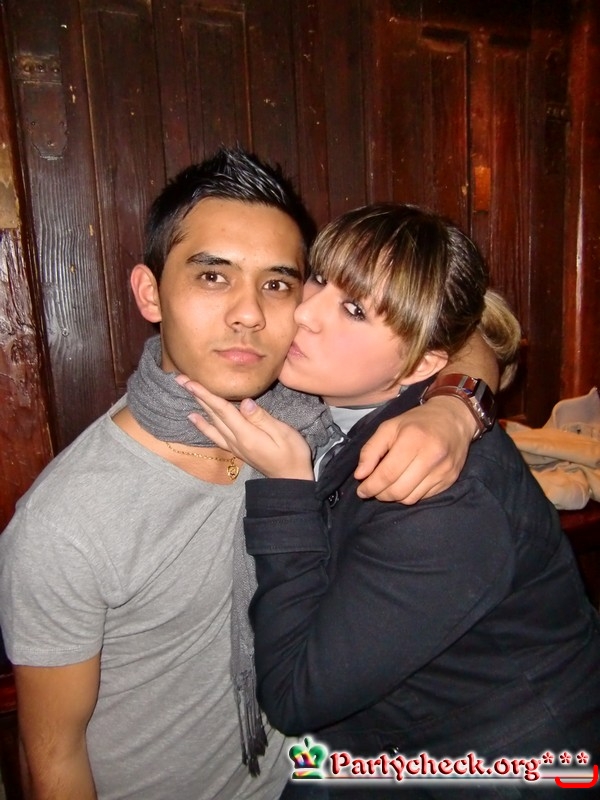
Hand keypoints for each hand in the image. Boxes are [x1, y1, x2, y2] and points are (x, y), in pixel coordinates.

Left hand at [176, 376, 313, 479]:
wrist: (291, 480)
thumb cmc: (293, 454)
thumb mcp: (284, 434)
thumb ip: (263, 418)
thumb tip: (245, 402)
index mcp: (247, 435)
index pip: (223, 410)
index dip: (207, 394)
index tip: (191, 382)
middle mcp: (235, 440)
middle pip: (213, 414)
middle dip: (197, 396)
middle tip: (180, 379)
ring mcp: (234, 446)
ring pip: (211, 423)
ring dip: (198, 406)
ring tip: (184, 392)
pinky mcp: (236, 449)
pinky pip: (214, 435)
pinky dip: (202, 425)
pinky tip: (193, 417)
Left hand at [354, 396, 474, 502]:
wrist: (454, 419)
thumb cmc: (417, 422)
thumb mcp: (389, 427)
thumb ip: (371, 450)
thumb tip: (360, 475)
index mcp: (413, 439)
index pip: (388, 473)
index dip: (371, 486)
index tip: (361, 490)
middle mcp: (431, 457)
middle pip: (398, 490)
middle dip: (380, 494)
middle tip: (373, 489)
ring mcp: (443, 471)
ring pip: (410, 498)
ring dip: (394, 497)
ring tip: (388, 486)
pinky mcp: (450, 480)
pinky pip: (423, 498)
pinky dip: (409, 495)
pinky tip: (405, 484)